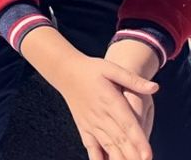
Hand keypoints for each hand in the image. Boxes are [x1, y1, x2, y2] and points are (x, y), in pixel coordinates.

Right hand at [41, 50, 157, 159]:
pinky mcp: (83, 127)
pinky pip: (92, 147)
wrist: (63, 71)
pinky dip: (98, 158)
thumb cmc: (90, 69)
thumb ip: (133, 79)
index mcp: (109, 100)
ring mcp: (90, 123)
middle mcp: (100, 115)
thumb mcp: (111, 68)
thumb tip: (155, 87)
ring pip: (107, 146)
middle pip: (119, 139)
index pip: (127, 124)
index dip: (138, 140)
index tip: (147, 155)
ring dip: (118, 159)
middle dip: (132, 155)